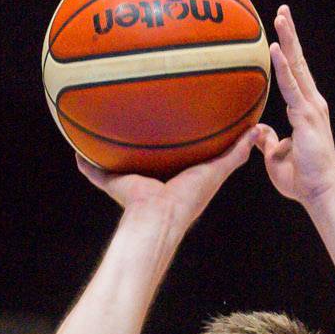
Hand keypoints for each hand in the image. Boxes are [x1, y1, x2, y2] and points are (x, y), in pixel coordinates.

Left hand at [76, 123, 260, 224]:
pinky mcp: (217, 173)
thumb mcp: (113, 181)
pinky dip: (248, 140)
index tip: (191, 127)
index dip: (190, 144)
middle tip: (225, 115)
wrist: (154, 218)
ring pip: (229, 152)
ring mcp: (209, 174)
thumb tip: (77, 156)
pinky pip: (236, 154)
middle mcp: (195, 175)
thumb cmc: (137, 205)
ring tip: (252, 116)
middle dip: (219, 137)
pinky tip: (258, 126)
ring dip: (241, 138)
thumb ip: (96, 170)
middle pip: (210, 152)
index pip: (185, 157)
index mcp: (176, 177)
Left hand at [256, 6, 334, 210]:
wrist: (320, 193)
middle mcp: (311, 103)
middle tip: (282, 12)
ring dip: (288, 41)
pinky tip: (275, 49)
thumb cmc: (302, 181)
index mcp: (306, 110)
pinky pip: (291, 86)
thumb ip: (269, 141)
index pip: (295, 75)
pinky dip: (283, 67)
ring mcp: (311, 107)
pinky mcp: (307, 115)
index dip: (288, 53)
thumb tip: (259, 131)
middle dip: (290, 36)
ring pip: (297, 67)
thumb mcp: (276, 157)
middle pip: (299, 62)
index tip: (280, 33)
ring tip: (279, 17)